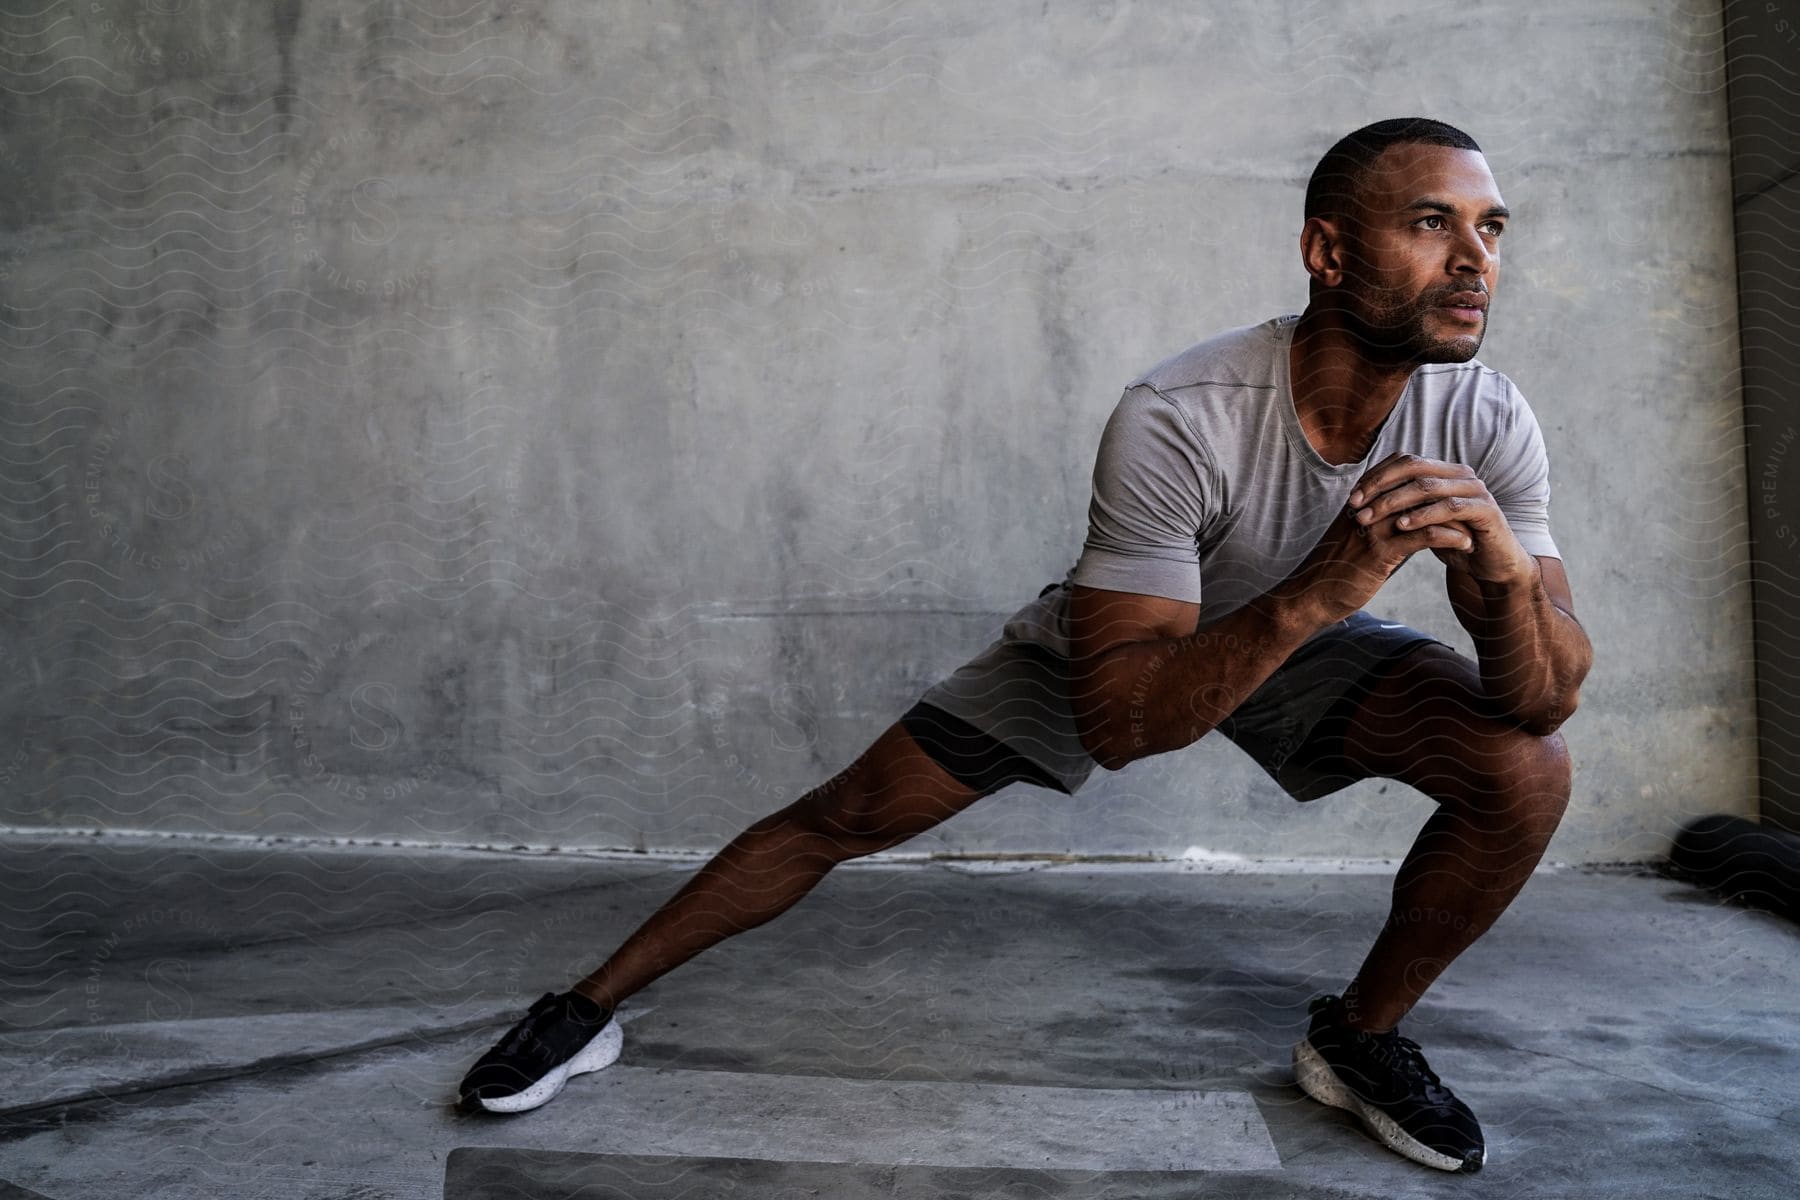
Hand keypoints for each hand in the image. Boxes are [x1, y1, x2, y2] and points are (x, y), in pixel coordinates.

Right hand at [1276, 485, 1475, 625]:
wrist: (1307, 596)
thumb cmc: (1329, 570)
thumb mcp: (1348, 536)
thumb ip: (1369, 520)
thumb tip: (1396, 515)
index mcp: (1357, 501)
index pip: (1395, 470)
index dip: (1425, 476)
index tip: (1448, 489)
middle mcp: (1364, 509)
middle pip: (1412, 485)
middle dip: (1444, 495)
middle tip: (1469, 505)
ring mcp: (1371, 529)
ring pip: (1421, 509)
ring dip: (1452, 517)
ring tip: (1473, 527)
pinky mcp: (1378, 553)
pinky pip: (1422, 537)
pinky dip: (1447, 537)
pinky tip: (1463, 544)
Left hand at [1346, 453, 1533, 585]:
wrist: (1492, 565)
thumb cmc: (1454, 542)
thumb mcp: (1423, 522)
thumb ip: (1403, 506)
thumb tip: (1363, 497)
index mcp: (1445, 472)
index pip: (1405, 462)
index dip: (1376, 477)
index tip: (1351, 497)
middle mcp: (1461, 475)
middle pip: (1413, 468)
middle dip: (1380, 486)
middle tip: (1355, 506)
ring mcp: (1475, 490)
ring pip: (1428, 486)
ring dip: (1395, 501)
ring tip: (1371, 517)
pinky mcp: (1486, 510)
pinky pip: (1449, 508)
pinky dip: (1423, 515)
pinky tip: (1402, 526)